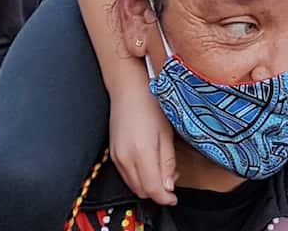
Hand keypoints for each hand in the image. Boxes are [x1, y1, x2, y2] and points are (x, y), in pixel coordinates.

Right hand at [110, 85, 177, 205]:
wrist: (128, 89)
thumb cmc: (151, 106)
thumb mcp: (167, 133)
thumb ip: (168, 162)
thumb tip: (169, 186)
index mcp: (142, 153)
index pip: (153, 189)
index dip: (165, 198)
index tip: (174, 197)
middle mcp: (125, 158)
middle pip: (142, 191)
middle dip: (158, 191)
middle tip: (172, 179)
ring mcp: (117, 157)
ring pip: (133, 185)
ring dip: (148, 185)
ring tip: (162, 169)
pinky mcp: (113, 154)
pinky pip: (126, 175)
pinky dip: (138, 177)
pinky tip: (149, 164)